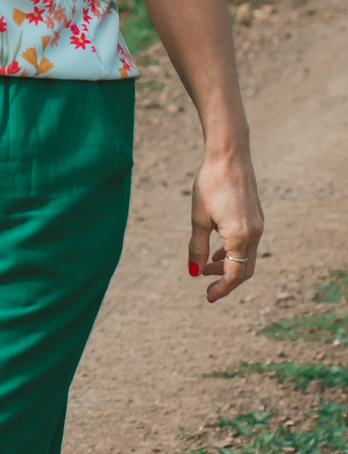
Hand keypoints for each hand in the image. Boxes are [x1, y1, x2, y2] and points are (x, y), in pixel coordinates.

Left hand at [189, 148, 263, 303]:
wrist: (229, 156)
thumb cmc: (210, 184)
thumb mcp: (198, 219)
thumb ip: (197, 247)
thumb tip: (194, 272)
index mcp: (240, 237)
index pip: (235, 275)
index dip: (222, 289)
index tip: (208, 297)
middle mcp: (255, 234)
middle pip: (245, 270)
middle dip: (226, 281)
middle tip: (206, 286)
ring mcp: (259, 225)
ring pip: (247, 257)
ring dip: (229, 266)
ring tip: (207, 267)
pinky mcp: (257, 217)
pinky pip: (249, 244)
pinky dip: (234, 252)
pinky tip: (219, 251)